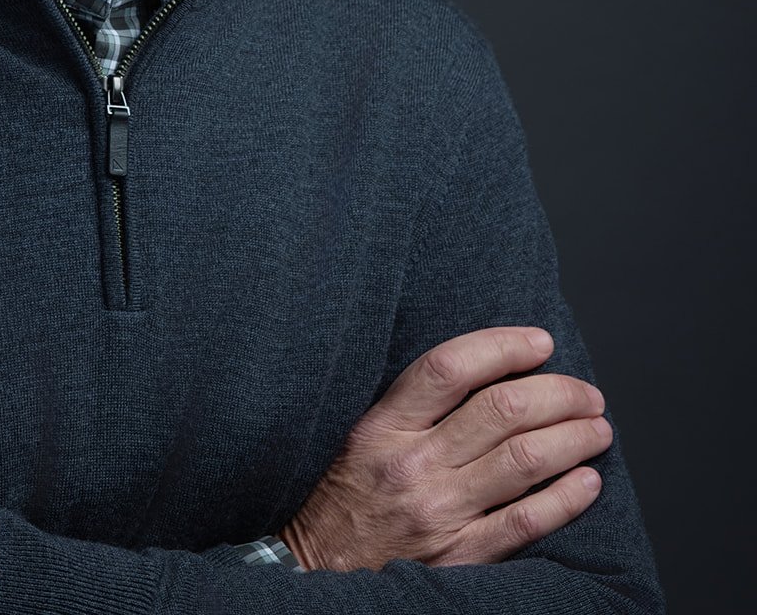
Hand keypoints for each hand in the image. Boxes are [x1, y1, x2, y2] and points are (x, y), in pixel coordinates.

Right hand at [280, 326, 612, 570]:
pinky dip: (565, 498)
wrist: (318, 574)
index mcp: (384, 426)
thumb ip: (413, 407)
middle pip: (501, 410)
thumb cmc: (345, 497)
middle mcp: (413, 464)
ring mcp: (439, 513)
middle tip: (585, 392)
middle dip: (557, 394)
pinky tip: (587, 481)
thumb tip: (490, 373)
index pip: (450, 367)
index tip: (540, 342)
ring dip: (572, 438)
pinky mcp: (459, 558)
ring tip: (597, 428)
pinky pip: (525, 522)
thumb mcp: (362, 436)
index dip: (503, 347)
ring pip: (523, 460)